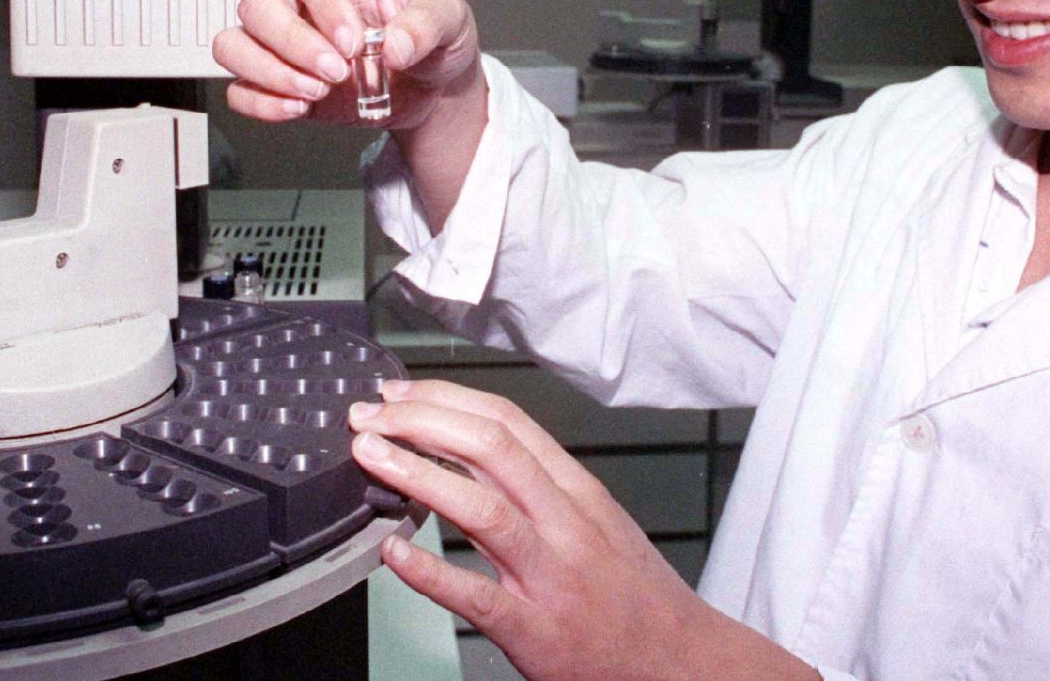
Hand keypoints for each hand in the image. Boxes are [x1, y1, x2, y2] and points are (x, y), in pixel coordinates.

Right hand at [213, 0, 480, 132]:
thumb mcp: (449, 17)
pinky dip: (261, 102)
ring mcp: (284, 38)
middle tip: (335, 71)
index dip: (326, 5)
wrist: (433, 86)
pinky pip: (240, 88)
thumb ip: (426, 24)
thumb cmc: (433, 34)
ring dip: (268, 72)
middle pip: (258, 3)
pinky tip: (297, 108)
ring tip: (315, 92)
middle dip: (292, 43)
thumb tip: (396, 44)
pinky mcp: (278, 78)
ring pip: (235, 42)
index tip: (353, 40)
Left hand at [348, 380, 819, 680]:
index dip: (447, 400)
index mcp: (578, 491)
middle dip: (424, 422)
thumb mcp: (596, 521)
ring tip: (371, 457)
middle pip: (492, 449)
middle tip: (370, 417)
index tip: (402, 394)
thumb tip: (468, 457)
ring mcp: (551, 575)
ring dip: (419, 475)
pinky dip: (428, 572)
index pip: (509, 423)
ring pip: (483, 509)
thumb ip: (538, 489)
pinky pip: (475, 595)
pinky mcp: (535, 630)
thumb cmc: (634, 594)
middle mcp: (567, 522)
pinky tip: (392, 553)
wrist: (680, 659)